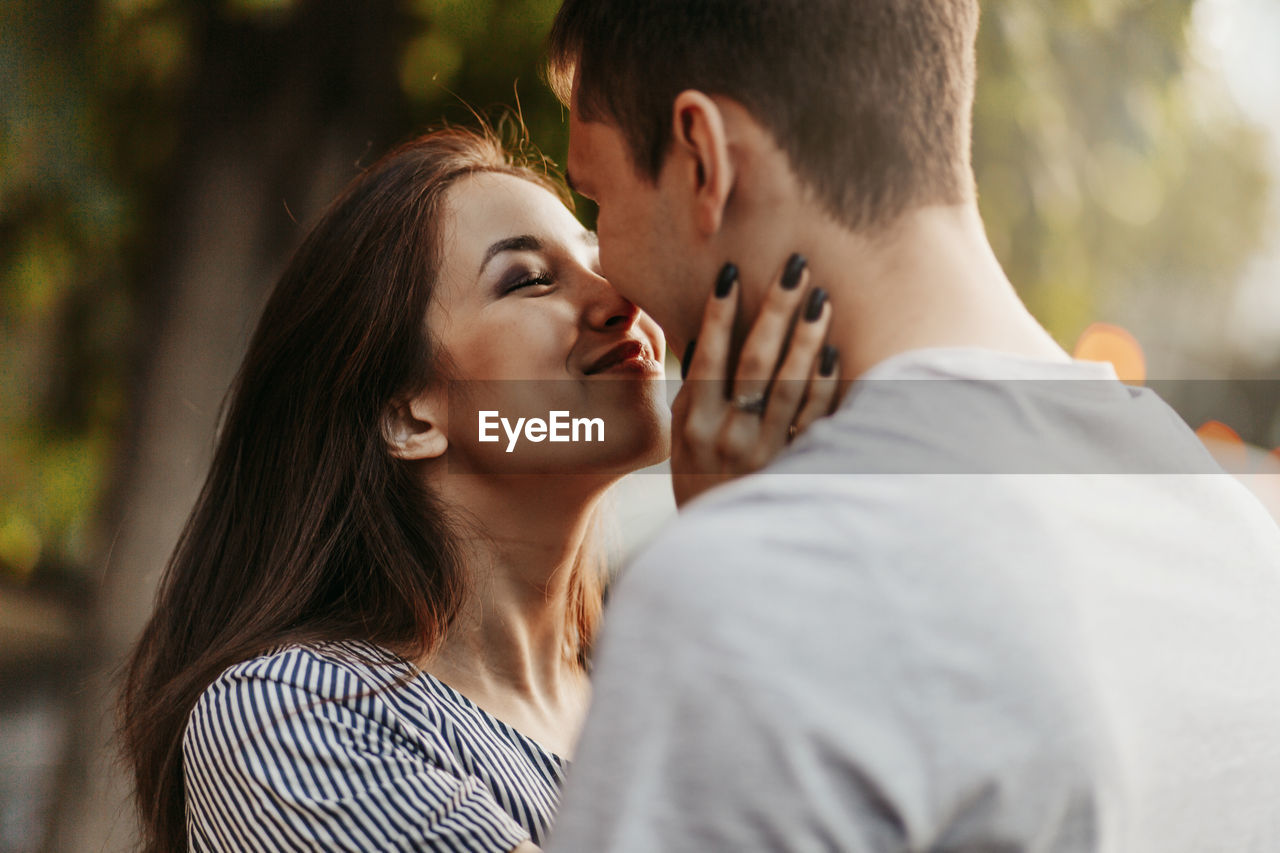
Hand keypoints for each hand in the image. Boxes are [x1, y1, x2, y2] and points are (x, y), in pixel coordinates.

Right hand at [670, 254, 839, 507]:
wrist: (725, 554)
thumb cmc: (700, 489)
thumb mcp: (679, 447)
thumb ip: (690, 397)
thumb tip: (702, 337)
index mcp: (694, 426)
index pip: (708, 357)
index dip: (721, 314)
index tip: (732, 272)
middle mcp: (728, 436)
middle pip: (755, 361)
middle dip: (775, 310)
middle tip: (795, 267)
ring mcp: (764, 452)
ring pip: (789, 385)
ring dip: (807, 337)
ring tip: (820, 297)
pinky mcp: (796, 467)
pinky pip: (815, 419)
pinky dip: (825, 384)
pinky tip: (834, 352)